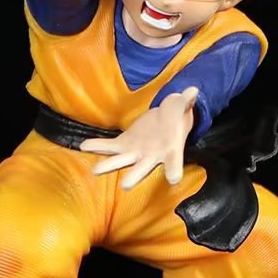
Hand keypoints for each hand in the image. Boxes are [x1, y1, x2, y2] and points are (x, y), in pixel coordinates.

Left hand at [79, 87, 198, 189]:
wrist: (166, 120)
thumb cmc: (177, 117)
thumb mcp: (182, 108)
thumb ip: (186, 101)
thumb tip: (193, 91)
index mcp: (171, 151)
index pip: (174, 163)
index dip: (174, 171)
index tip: (174, 179)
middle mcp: (152, 157)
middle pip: (143, 169)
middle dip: (134, 176)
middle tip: (126, 185)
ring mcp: (136, 152)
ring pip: (122, 161)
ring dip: (109, 165)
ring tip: (96, 170)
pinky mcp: (124, 143)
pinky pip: (109, 146)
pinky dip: (97, 146)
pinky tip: (83, 146)